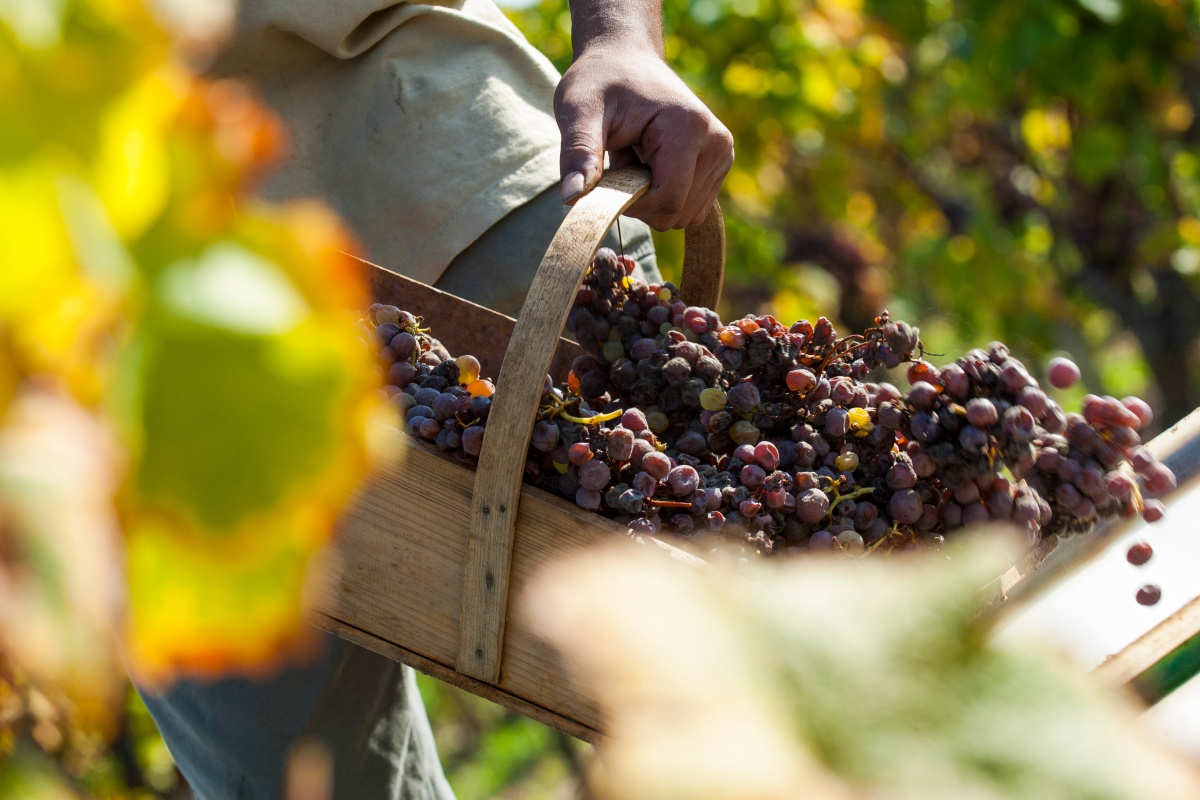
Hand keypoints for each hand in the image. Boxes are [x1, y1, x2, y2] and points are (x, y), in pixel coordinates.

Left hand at [555, 45, 733, 230]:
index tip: (607, 180)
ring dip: (652, 199)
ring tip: (636, 159)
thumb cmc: (601, 81)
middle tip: (620, 163)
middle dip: (642, 202)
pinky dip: (665, 196)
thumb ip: (578, 153)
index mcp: (689, 127)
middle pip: (678, 213)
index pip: (668, 200)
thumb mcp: (579, 111)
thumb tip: (571, 197)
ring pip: (685, 214)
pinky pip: (691, 207)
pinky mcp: (719, 163)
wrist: (626, 58)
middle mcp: (716, 142)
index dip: (632, 204)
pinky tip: (650, 164)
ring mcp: (722, 154)